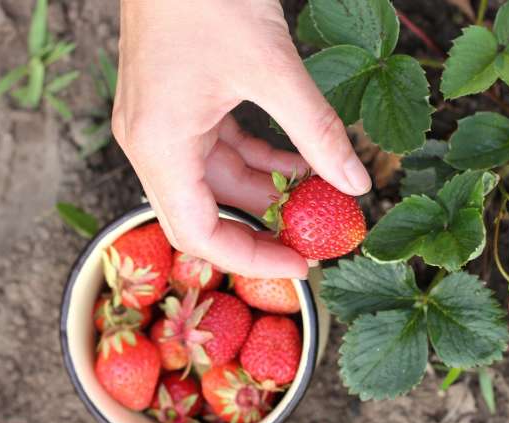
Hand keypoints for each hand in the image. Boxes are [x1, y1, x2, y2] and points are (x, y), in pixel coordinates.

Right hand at [111, 0, 370, 277]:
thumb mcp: (273, 69)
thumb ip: (317, 131)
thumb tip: (356, 182)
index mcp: (159, 144)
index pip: (199, 233)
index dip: (252, 259)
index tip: (302, 267)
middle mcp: (152, 141)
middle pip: (206, 214)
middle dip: (262, 230)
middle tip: (313, 241)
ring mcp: (164, 123)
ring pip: (217, 182)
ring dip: (266, 192)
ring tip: (317, 199)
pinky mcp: (181, 105)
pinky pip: (221, 151)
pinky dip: (260, 161)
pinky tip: (299, 162)